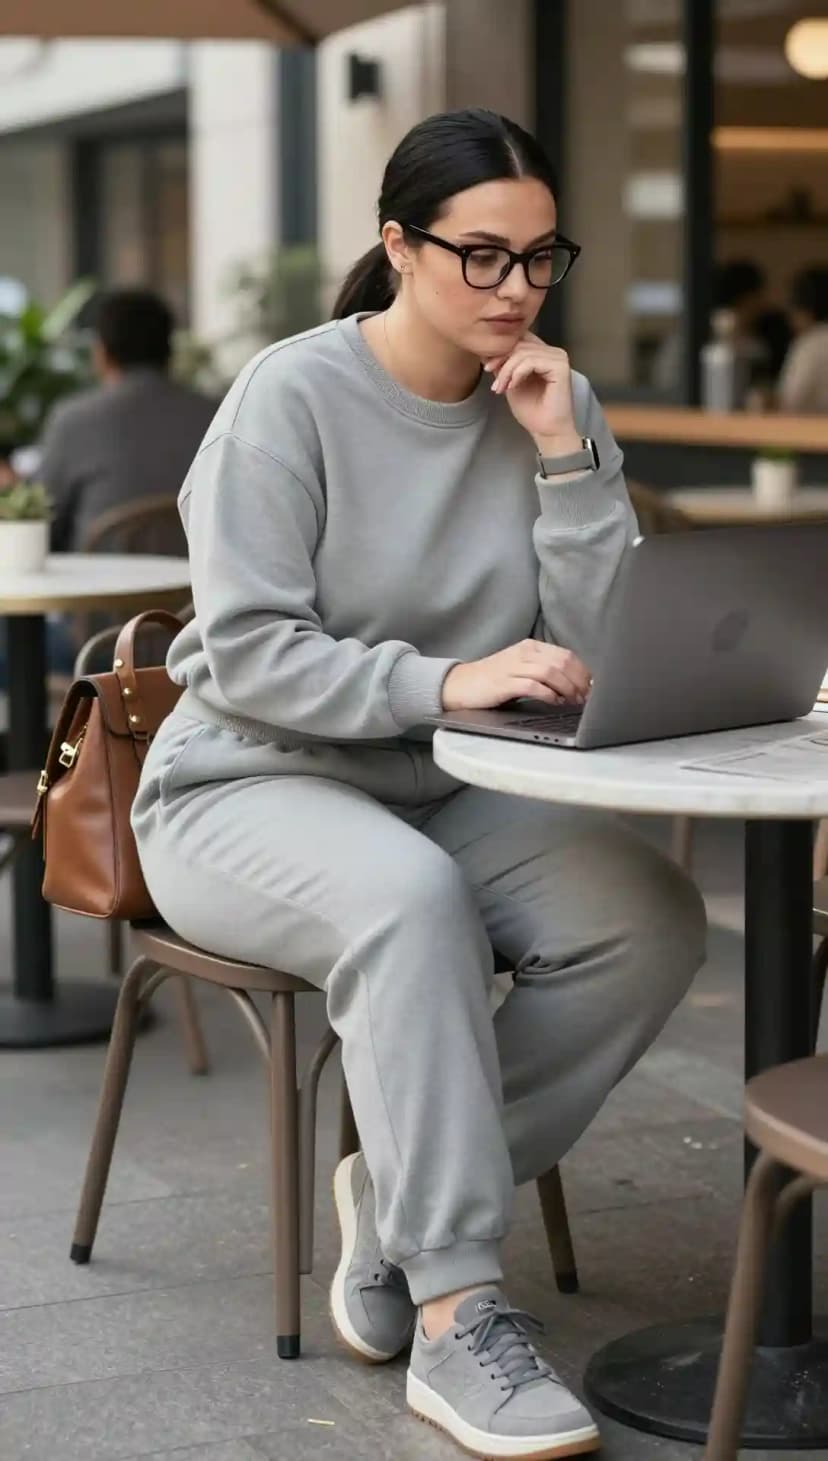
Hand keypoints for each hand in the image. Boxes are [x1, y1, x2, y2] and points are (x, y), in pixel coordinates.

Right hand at [442, 639, 591, 711]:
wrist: (460, 685)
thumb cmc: (493, 681)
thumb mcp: (520, 669)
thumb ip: (545, 672)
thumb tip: (575, 685)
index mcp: (530, 647)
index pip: (566, 655)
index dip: (583, 672)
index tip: (591, 688)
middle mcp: (523, 653)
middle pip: (562, 662)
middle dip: (579, 682)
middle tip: (585, 698)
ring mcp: (513, 666)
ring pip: (551, 672)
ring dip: (566, 688)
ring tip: (572, 701)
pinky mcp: (504, 682)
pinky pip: (533, 685)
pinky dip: (548, 694)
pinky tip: (553, 701)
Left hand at [484, 335, 579, 452]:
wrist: (546, 431)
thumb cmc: (532, 411)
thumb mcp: (510, 382)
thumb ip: (504, 365)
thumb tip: (487, 350)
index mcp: (543, 353)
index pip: (518, 339)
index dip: (500, 350)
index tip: (487, 367)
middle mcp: (552, 352)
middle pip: (519, 343)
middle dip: (500, 361)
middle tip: (493, 381)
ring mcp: (558, 357)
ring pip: (522, 352)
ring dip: (506, 371)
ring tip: (501, 388)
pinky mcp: (560, 366)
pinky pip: (531, 361)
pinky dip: (517, 373)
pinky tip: (512, 387)